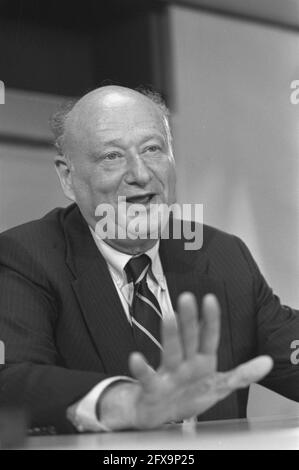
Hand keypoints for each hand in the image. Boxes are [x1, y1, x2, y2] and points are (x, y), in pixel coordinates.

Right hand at [100, 293, 272, 429]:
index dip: (211, 319)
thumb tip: (268, 362)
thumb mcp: (219, 386)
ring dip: (170, 335)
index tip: (210, 298)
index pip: (208, 336)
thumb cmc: (189, 394)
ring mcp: (168, 373)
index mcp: (202, 360)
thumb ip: (242, 374)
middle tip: (187, 297)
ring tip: (168, 317)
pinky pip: (147, 377)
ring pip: (169, 352)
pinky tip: (136, 358)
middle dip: (189, 319)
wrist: (159, 412)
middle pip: (188, 339)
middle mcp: (185, 362)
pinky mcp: (153, 387)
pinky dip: (141, 368)